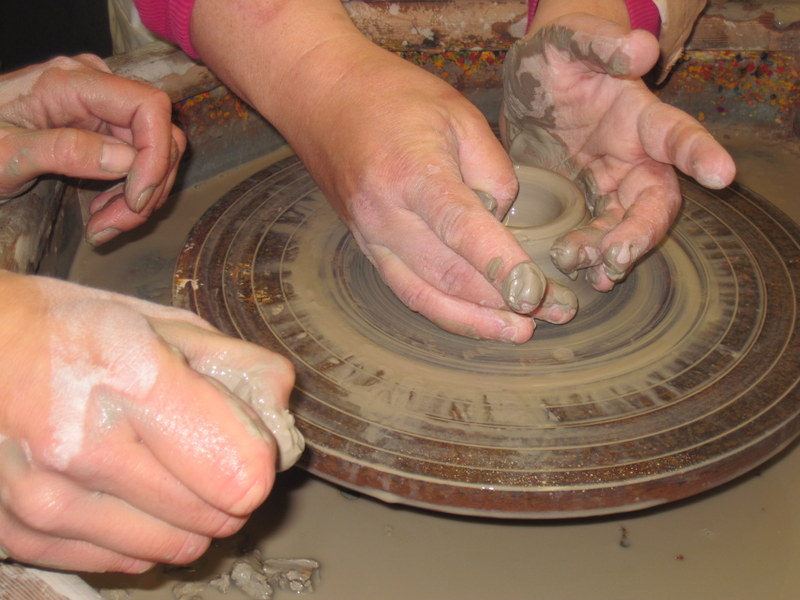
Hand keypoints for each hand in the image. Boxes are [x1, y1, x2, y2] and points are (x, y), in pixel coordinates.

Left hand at [0, 54, 185, 244]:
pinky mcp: (103, 130)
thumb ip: (63, 151)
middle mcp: (96, 88)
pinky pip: (137, 163)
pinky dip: (129, 195)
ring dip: (139, 198)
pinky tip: (101, 212)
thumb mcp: (5, 154)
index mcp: (71, 81)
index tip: (138, 199)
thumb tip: (126, 161)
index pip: (148, 107)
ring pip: (154, 155)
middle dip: (148, 186)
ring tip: (103, 226)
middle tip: (114, 225)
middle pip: (159, 136)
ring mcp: (102, 109)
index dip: (156, 154)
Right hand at [0, 271, 299, 572]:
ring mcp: (47, 499)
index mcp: (133, 382)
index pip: (243, 475)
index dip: (257, 455)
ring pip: (177, 548)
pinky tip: (124, 489)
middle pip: (217, 517)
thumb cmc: (74, 329)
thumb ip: (237, 365)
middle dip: (227, 485)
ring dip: (188, 514)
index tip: (243, 436)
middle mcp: (86, 448)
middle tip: (202, 448)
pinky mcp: (21, 531)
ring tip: (161, 466)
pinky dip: (141, 531)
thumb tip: (283, 408)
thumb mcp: (163, 321)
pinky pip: (125, 561)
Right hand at [189, 0, 580, 343]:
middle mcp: (386, 214)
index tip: (537, 293)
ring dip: (475, 321)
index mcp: (412, 172)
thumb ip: (491, 168)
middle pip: (448, 274)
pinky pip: (406, 290)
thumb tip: (505, 219)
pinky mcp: (367, 248)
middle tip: (552, 313)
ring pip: (425, 295)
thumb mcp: (458, 113)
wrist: (322, 97)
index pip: (462, 229)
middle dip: (503, 302)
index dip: (501, 266)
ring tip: (519, 333)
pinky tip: (476, 320)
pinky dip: (444, 311)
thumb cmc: (393, 97)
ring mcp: (371, 237)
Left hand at [501, 12, 736, 288]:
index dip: (699, 153)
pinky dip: (590, 257)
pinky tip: (581, 273)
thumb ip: (602, 44)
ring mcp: (608, 183)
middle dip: (642, 230)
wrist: (528, 85)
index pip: (676, 134)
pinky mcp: (582, 202)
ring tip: (591, 270)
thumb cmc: (556, 58)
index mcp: (638, 116)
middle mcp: (632, 156)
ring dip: (611, 252)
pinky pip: (594, 234)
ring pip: (624, 225)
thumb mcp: (569, 43)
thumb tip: (641, 49)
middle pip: (654, 199)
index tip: (721, 174)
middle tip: (617, 256)